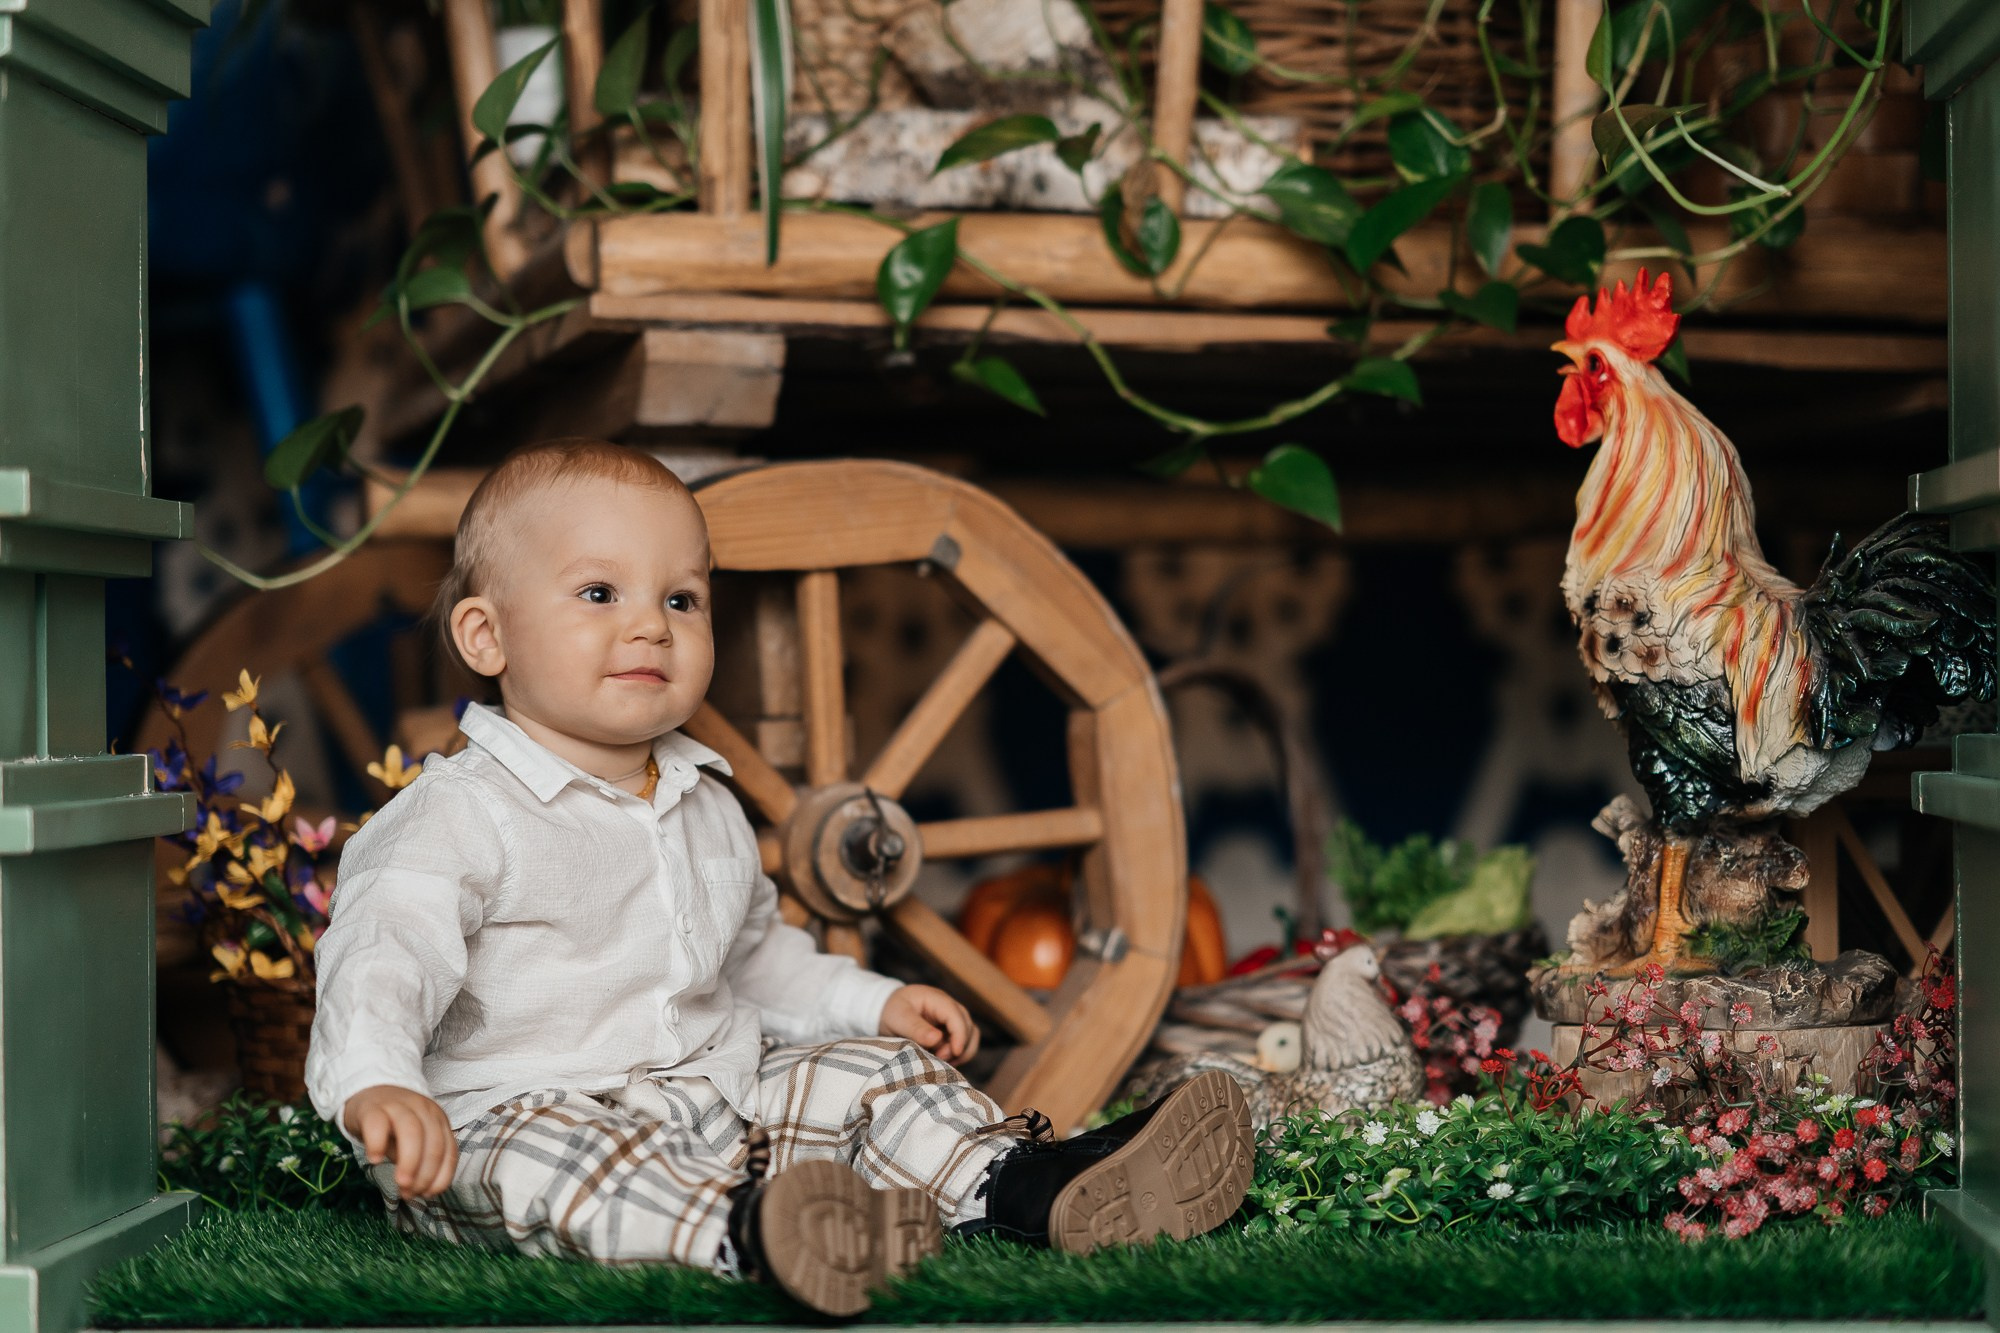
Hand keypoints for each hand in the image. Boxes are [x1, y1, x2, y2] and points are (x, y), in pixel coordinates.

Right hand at [342, 1084, 457, 1197]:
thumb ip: (418, 1161)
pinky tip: (375, 1160)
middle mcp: (423, 1109)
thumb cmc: (394, 1124)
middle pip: (432, 1141)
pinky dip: (378, 1143)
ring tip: (400, 1183)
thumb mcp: (412, 1142)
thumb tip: (416, 1188)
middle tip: (411, 1193)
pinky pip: (378, 1123)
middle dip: (425, 1173)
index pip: (448, 1150)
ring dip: (409, 1161)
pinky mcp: (372, 1108)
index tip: (428, 1194)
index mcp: (438, 1119)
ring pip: (412, 1131)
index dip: (441, 1176)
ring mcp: (398, 1106)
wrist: (369, 1091)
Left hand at [879, 985, 978, 1062]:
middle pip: (968, 1026)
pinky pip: (963, 1042)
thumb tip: (937, 1039)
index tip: (954, 1053)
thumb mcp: (898, 1018)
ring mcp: (951, 1019)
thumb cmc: (891, 1011)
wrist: (886, 1010)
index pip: (956, 1016)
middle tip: (939, 1058)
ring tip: (943, 1061)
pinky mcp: (950, 1030)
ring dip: (962, 1051)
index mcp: (937, 999)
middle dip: (959, 1046)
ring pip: (971, 1035)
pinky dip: (958, 1053)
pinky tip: (943, 1060)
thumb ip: (916, 1028)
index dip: (960, 1035)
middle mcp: (949, 1007)